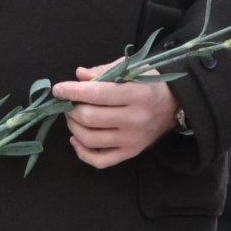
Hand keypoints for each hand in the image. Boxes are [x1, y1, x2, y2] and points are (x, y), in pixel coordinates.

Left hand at [53, 60, 178, 168]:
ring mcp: (132, 140)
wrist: (173, 106)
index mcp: (137, 94)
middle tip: (69, 103)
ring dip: (73, 127)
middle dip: (71, 109)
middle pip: (89, 118)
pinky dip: (81, 152)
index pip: (97, 94)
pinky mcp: (130, 153)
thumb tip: (79, 75)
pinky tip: (76, 139)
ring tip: (73, 117)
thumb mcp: (133, 69)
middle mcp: (135, 120)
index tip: (58, 89)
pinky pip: (99, 161)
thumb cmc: (149, 85)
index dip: (72, 91)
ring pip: (90, 139)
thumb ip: (104, 71)